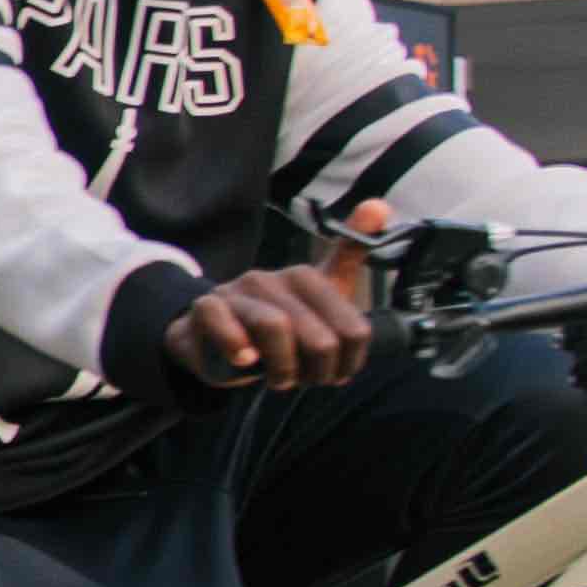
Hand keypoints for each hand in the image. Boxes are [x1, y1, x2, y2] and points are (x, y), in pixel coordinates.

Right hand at [174, 211, 377, 391]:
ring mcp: (237, 291)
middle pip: (319, 338)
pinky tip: (244, 361)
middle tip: (306, 381)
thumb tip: (379, 205)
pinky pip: (222, 321)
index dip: (349, 361)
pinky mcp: (206, 307)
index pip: (352, 329)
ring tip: (279, 380)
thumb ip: (350, 257)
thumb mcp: (318, 296)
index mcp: (305, 277)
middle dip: (317, 372)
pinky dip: (236, 346)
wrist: (213, 337)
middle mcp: (272, 278)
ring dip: (283, 368)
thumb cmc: (273, 321)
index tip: (337, 373)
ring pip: (275, 327)